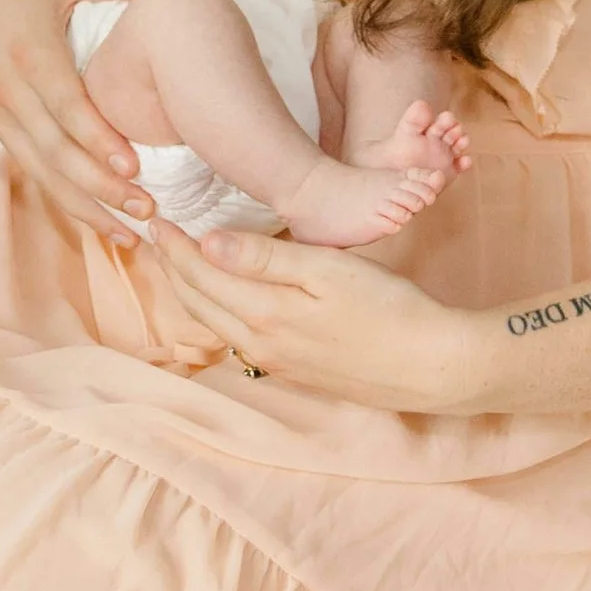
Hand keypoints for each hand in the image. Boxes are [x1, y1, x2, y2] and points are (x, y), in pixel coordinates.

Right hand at [0, 0, 171, 241]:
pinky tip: (90, 214)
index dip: (99, 141)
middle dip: (100, 188)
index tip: (135, 169)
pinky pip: (26, 164)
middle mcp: (7, 90)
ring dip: (81, 205)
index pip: (67, 109)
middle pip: (55, 152)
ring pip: (38, 170)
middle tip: (145, 212)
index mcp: (30, 53)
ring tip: (126, 233)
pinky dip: (58, 193)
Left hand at [144, 223, 493, 412]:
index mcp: (262, 314)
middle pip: (200, 303)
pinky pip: (240, 338)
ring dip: (193, 292)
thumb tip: (205, 244)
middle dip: (173, 269)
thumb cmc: (388, 310)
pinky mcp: (297, 371)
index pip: (200, 275)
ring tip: (181, 264)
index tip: (157, 219)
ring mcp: (278, 363)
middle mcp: (260, 345)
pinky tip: (228, 297)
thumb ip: (264, 258)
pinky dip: (220, 311)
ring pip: (217, 324)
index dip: (174, 246)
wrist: (432, 367)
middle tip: (157, 238)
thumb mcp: (326, 272)